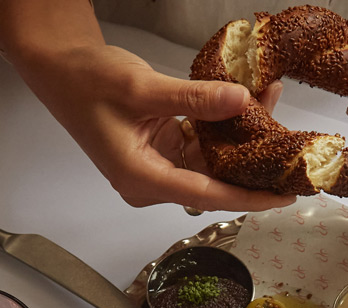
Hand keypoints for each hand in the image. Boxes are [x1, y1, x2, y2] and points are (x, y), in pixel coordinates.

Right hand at [16, 43, 293, 211]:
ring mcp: (158, 170)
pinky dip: (221, 130)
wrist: (58, 69)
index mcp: (142, 180)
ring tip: (270, 109)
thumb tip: (241, 100)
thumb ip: (195, 98)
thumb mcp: (144, 88)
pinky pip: (200, 148)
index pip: (207, 196)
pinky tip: (245, 106)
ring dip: (238, 140)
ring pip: (210, 164)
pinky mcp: (162, 154)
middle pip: (213, 182)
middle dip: (251, 163)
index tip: (283, 196)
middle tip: (288, 149)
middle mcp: (152, 185)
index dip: (250, 197)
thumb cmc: (86, 82)